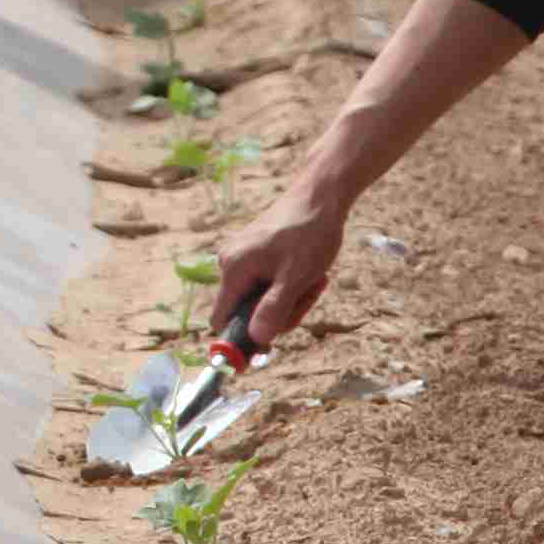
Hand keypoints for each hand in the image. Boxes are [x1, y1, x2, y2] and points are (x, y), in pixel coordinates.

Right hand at [212, 180, 344, 351]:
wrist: (322, 194)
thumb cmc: (309, 233)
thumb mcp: (296, 277)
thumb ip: (274, 310)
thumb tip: (257, 339)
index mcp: (233, 269)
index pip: (222, 320)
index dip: (240, 339)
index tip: (267, 349)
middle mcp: (230, 262)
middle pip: (247, 311)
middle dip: (280, 312)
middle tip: (308, 294)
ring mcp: (243, 256)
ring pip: (262, 297)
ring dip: (290, 297)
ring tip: (313, 278)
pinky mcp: (256, 252)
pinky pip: (269, 282)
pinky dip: (290, 283)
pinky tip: (309, 269)